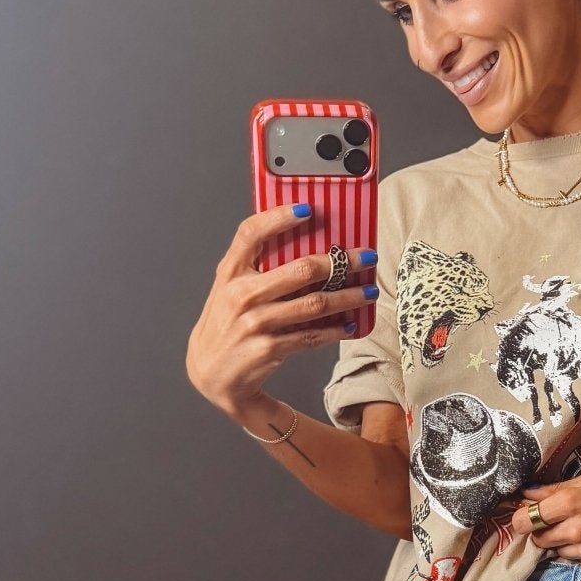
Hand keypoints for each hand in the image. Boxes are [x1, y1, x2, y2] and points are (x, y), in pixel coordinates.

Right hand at [186, 204, 376, 422]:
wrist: (210, 372)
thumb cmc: (227, 323)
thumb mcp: (231, 289)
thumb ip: (257, 268)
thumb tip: (306, 247)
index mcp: (230, 272)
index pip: (251, 233)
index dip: (279, 217)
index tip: (308, 208)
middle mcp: (241, 294)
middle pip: (300, 269)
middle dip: (341, 262)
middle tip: (366, 257)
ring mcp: (256, 322)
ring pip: (315, 304)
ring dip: (348, 297)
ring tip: (369, 291)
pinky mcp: (269, 348)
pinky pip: (313, 335)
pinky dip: (336, 330)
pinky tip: (351, 324)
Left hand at [505, 470, 580, 571]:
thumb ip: (554, 490)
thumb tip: (526, 493)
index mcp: (569, 504)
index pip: (524, 521)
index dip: (521, 519)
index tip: (526, 517)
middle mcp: (575, 531)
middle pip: (538, 540)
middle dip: (542, 532)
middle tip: (558, 522)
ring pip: (558, 553)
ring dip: (564, 543)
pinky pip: (580, 562)